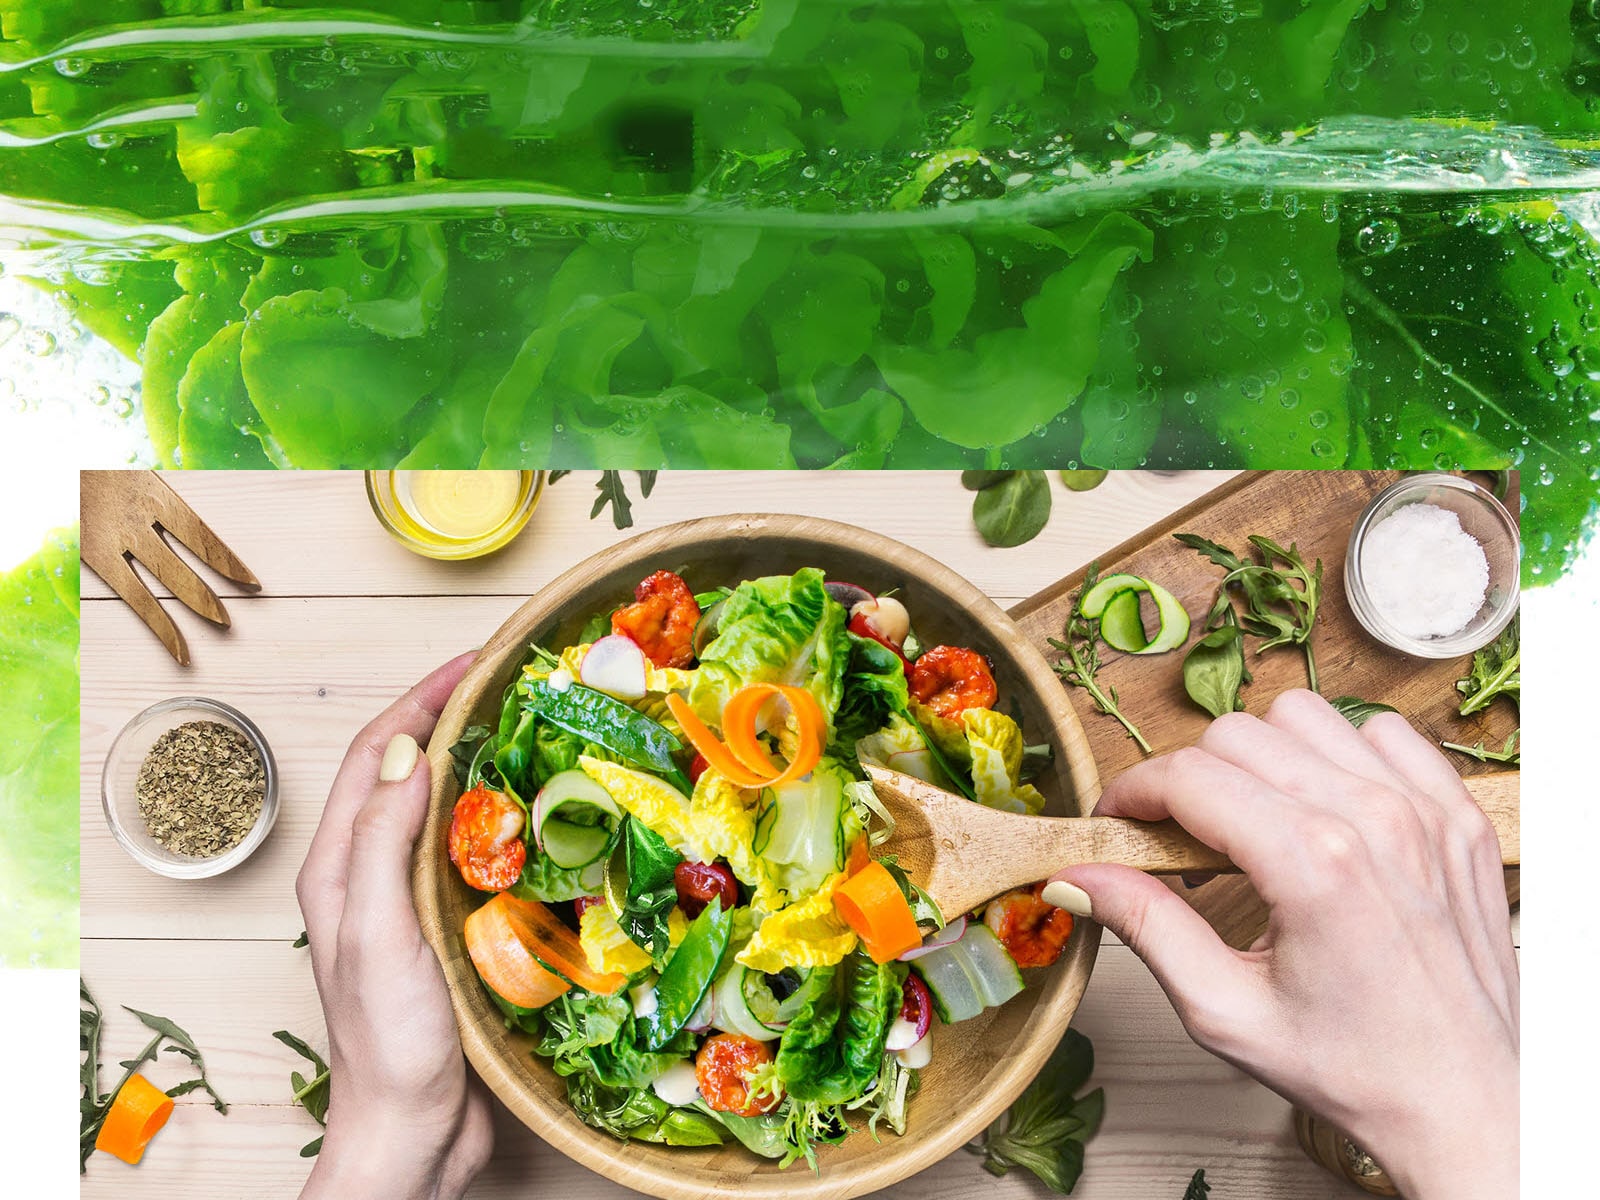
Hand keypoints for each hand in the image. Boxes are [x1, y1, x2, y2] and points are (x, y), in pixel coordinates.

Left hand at [295, 653, 492, 1199]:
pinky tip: (545, 821)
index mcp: (340, 867)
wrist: (410, 1136)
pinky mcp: (449, 933)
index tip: (477, 661)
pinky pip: (475, 856)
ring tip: (536, 734)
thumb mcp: (376, 930)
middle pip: (411, 771)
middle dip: (454, 716)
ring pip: (446, 810)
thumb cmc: (388, 1042)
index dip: (423, 698)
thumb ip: (383, 839)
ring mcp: (410, 904)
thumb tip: (414, 749)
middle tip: (515, 685)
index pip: (380, 754)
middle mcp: (371, 876)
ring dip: (484, 765)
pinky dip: (505, 822)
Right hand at [1045, 690, 1516, 1199]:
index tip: (1115, 820)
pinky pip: (1382, 732)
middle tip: (1182, 839)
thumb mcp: (1226, 1011)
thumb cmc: (1352, 1067)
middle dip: (1190, 778)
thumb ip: (1146, 927)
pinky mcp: (1457, 814)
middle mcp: (1373, 820)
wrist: (1468, 1102)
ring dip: (1263, 757)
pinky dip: (1341, 755)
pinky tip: (1326, 810)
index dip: (1132, 791)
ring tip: (1256, 820)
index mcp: (1312, 867)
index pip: (1188, 777)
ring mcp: (1424, 810)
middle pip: (1236, 735)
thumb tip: (1074, 878)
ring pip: (1304, 717)